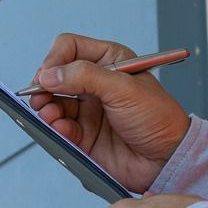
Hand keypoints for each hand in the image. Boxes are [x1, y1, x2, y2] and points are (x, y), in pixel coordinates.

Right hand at [25, 32, 190, 192]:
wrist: (168, 160)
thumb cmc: (159, 118)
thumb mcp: (124, 88)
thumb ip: (85, 76)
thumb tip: (49, 74)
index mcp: (108, 61)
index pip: (69, 48)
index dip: (55, 59)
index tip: (48, 75)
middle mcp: (95, 83)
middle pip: (55, 75)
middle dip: (43, 85)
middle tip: (38, 95)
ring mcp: (88, 110)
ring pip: (52, 102)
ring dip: (45, 107)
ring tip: (48, 114)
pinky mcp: (83, 135)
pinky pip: (59, 127)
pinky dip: (55, 127)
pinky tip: (61, 129)